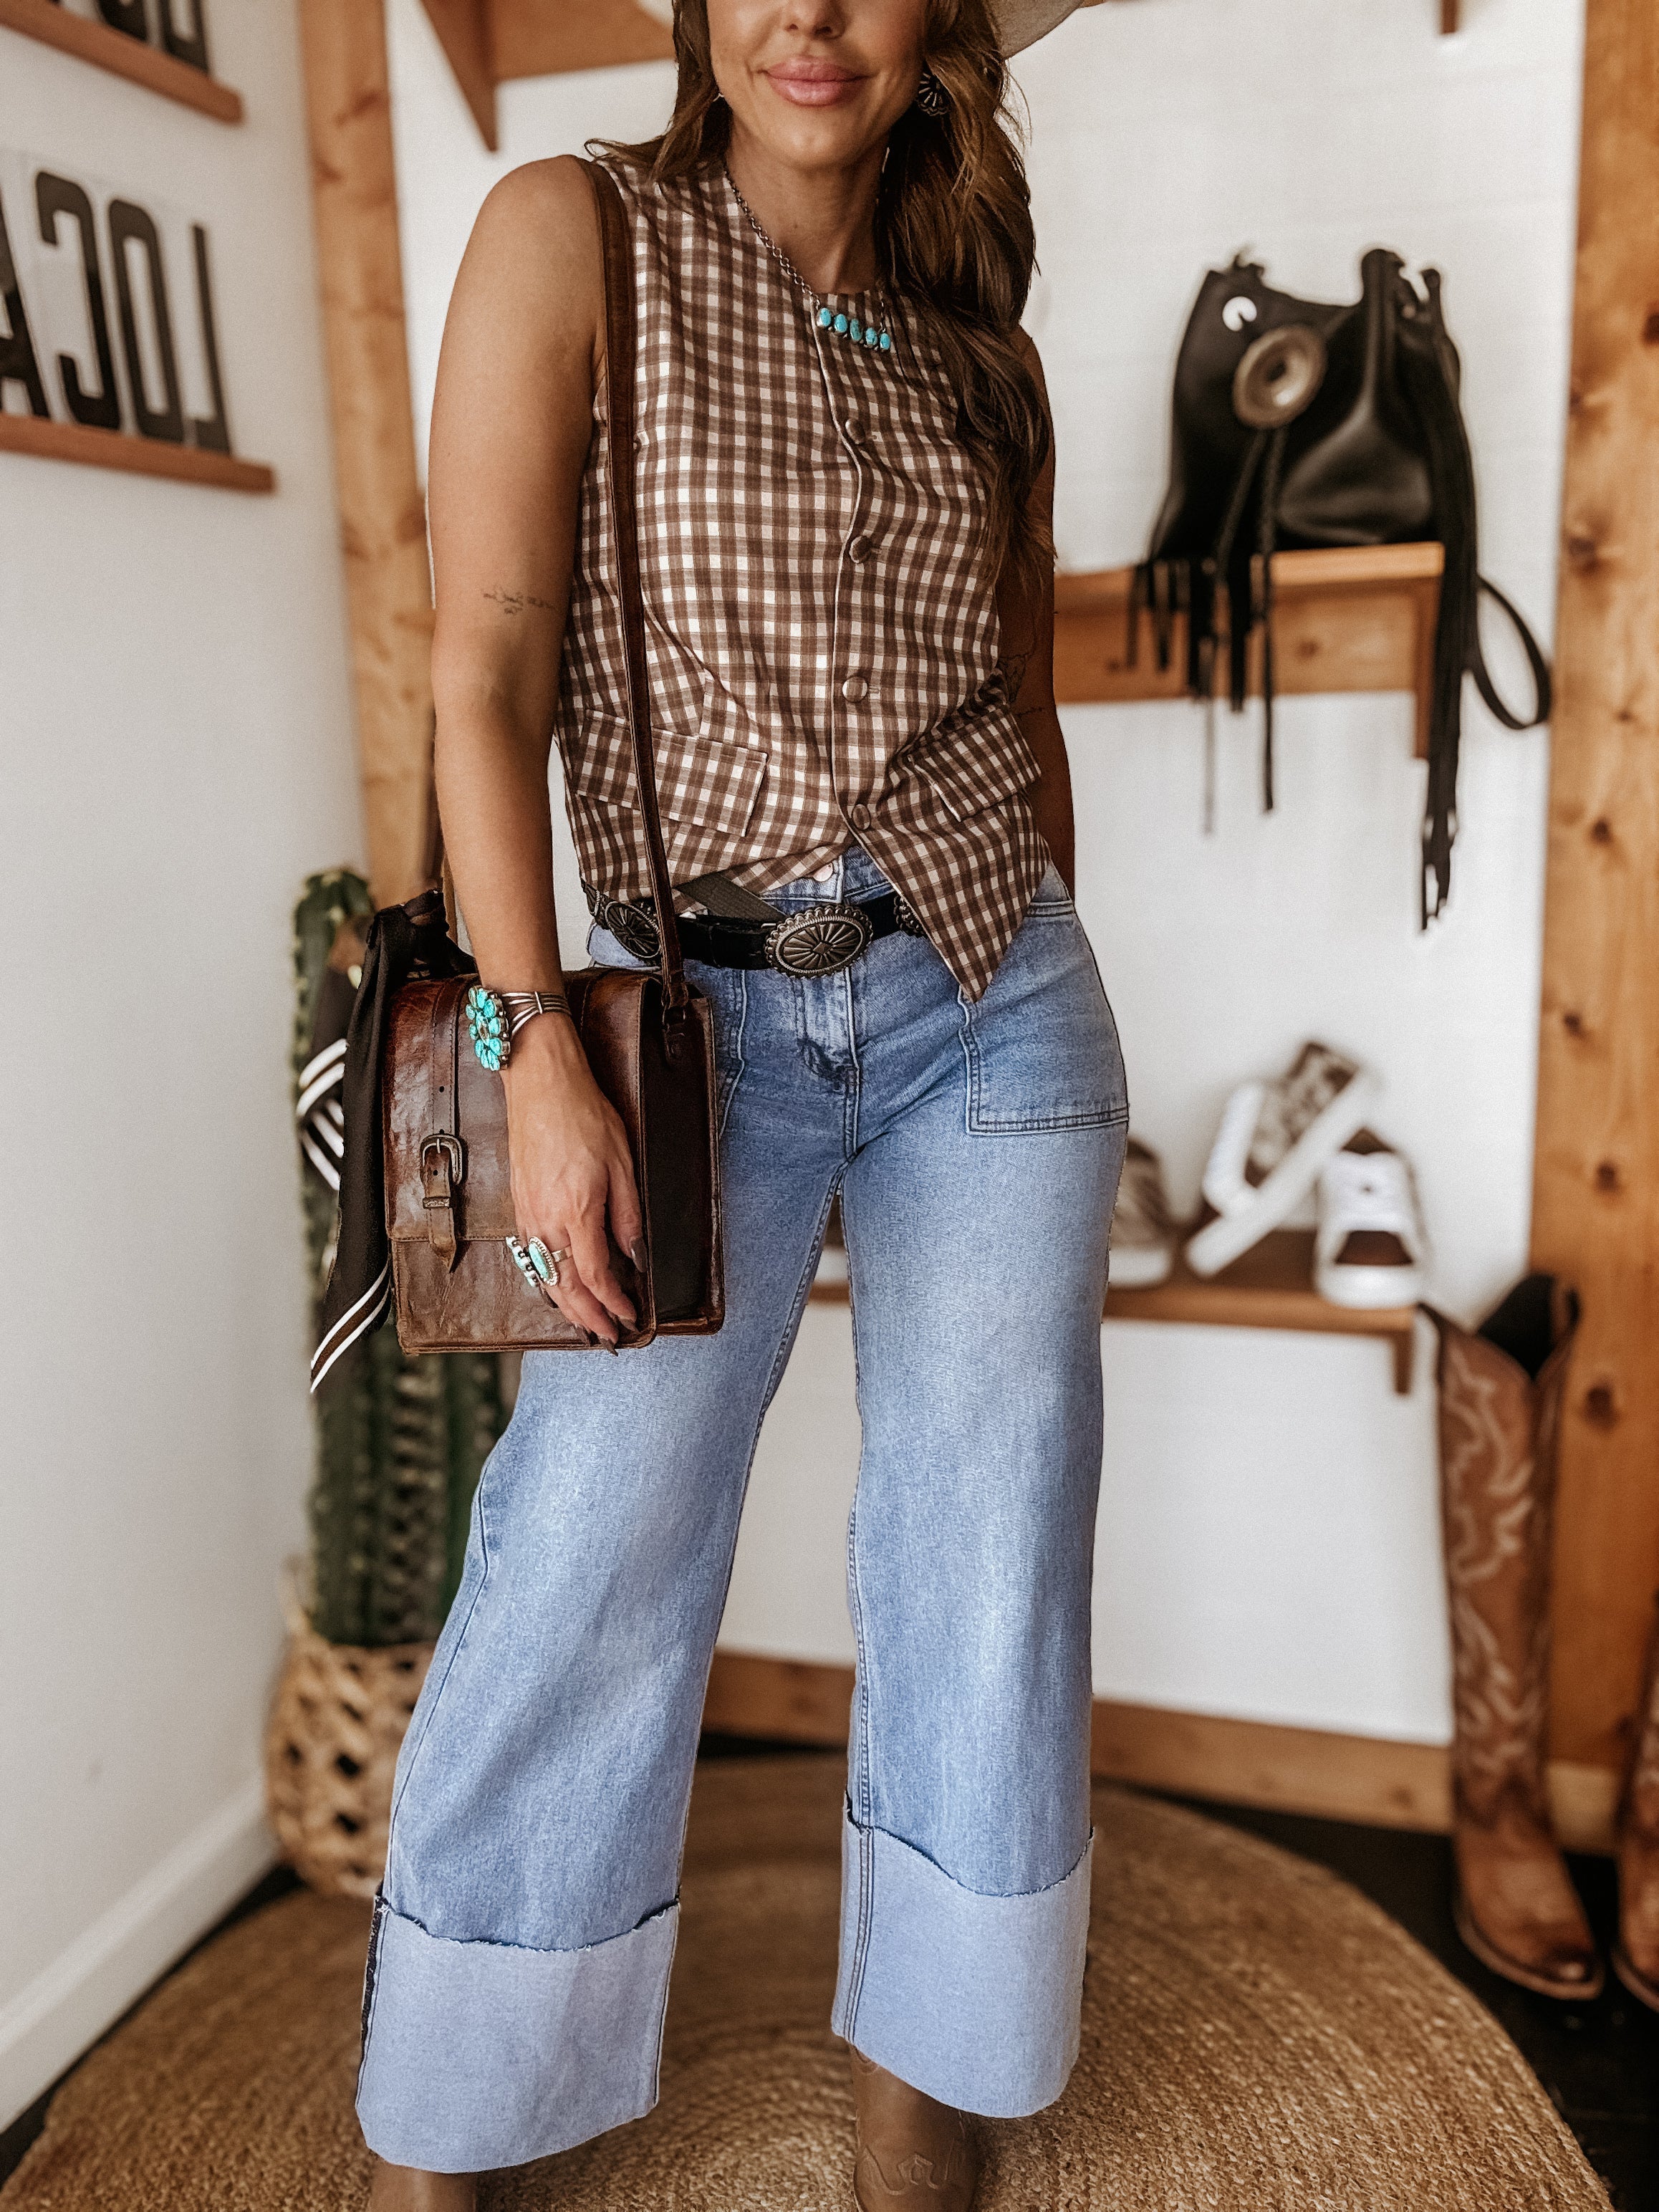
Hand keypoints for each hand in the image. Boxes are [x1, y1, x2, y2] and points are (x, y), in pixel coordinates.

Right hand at [501, 1013, 642, 1345]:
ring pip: (546, 1277)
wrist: (541, 1085)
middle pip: (567, 1287)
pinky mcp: (519, 1207)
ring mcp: (528, 1216)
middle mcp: (547, 1221)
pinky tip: (558, 1287)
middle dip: (589, 1317)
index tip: (629, 1316)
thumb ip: (628, 1216)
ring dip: (566, 1305)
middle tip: (608, 1336)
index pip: (597, 1276)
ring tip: (585, 1322)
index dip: (614, 1303)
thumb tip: (635, 1257)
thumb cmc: (584, 1115)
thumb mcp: (623, 1164)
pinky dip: (547, 1281)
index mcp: (577, 1212)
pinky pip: (532, 1258)